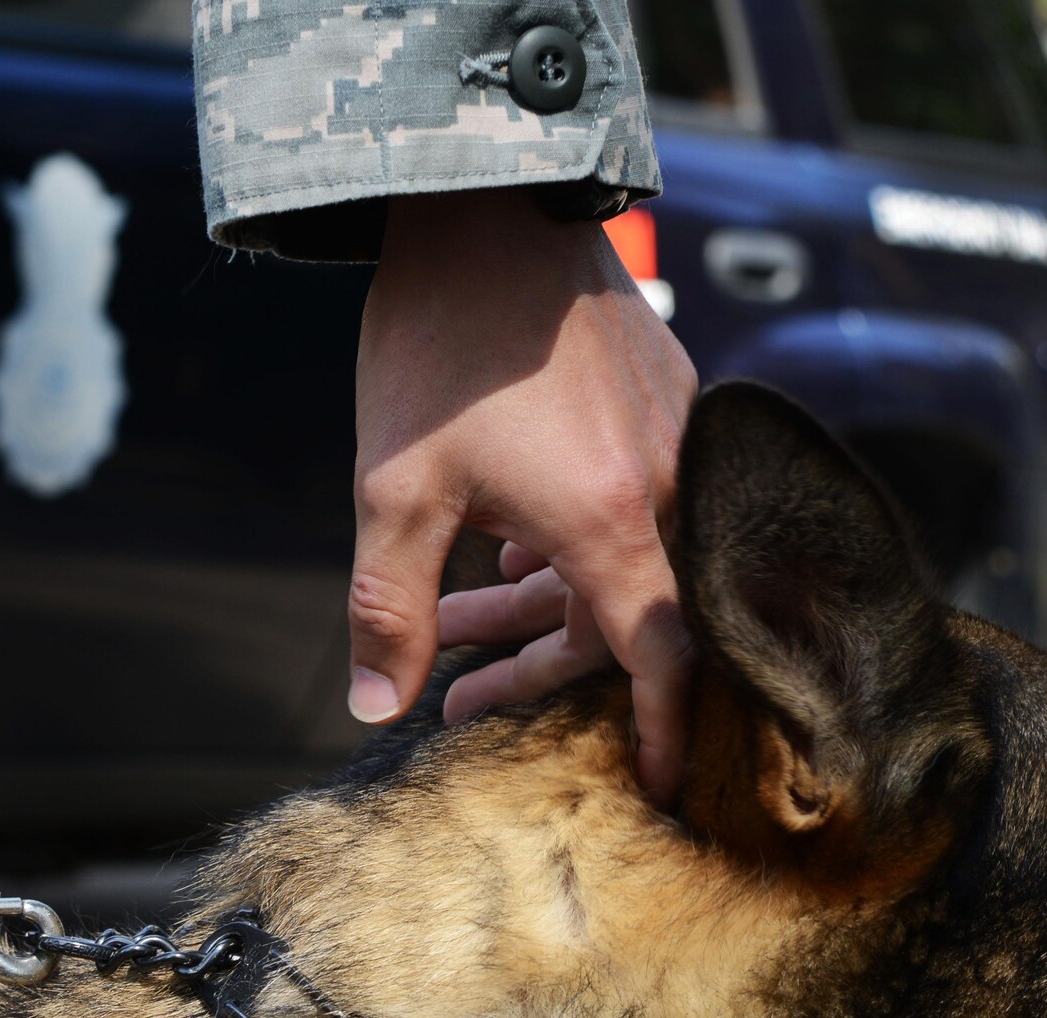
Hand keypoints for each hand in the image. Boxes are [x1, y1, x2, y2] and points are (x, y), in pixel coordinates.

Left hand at [348, 189, 696, 805]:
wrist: (484, 199)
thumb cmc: (440, 343)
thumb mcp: (396, 487)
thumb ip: (389, 606)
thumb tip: (373, 706)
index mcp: (614, 519)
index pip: (662, 660)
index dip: (662, 734)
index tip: (657, 789)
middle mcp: (668, 486)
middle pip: (626, 617)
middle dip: (538, 666)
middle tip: (464, 698)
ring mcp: (672, 439)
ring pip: (620, 558)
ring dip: (537, 602)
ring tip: (456, 625)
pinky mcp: (664, 399)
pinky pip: (632, 503)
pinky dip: (569, 543)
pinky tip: (505, 551)